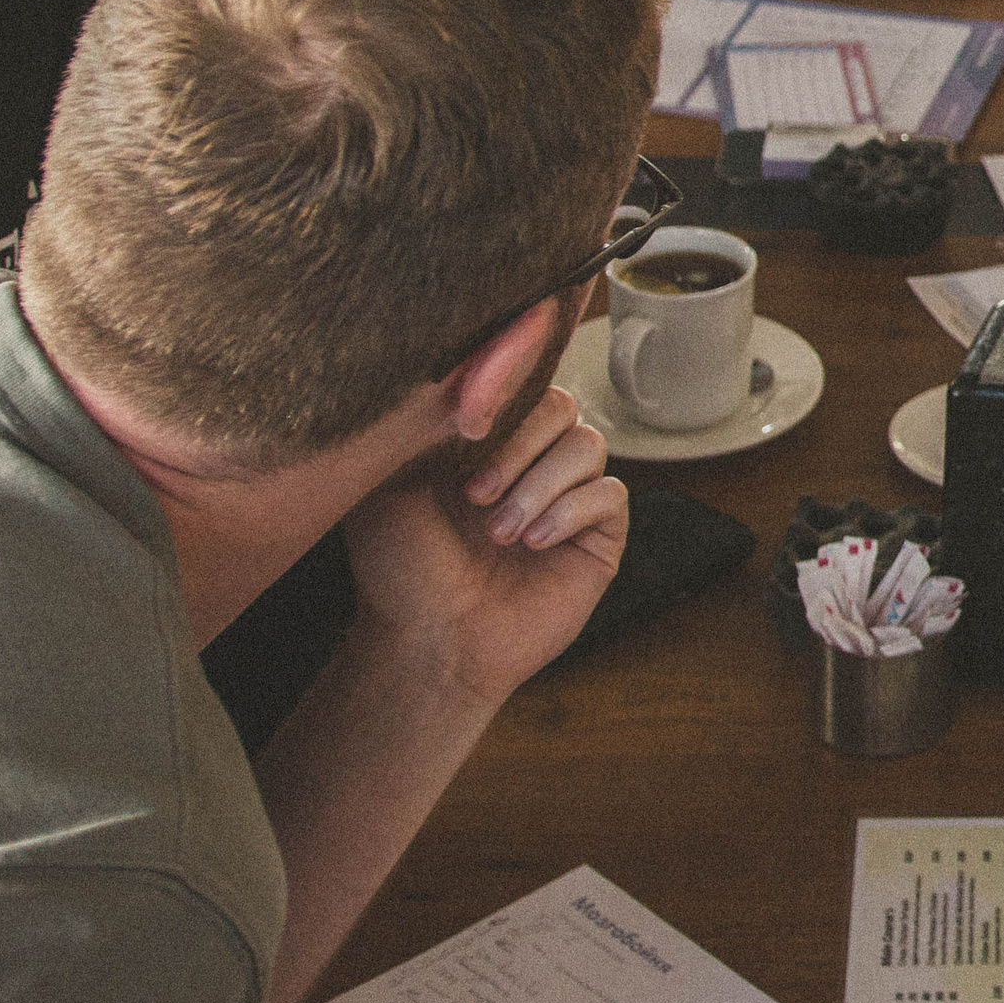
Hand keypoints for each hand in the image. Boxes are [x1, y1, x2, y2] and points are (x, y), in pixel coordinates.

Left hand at [341, 381, 627, 705]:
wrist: (427, 641)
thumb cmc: (400, 567)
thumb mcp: (393, 480)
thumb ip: (426, 419)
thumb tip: (464, 361)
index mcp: (487, 439)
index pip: (520, 382)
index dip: (505, 390)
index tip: (467, 427)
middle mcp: (532, 460)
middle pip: (562, 405)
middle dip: (521, 443)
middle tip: (475, 493)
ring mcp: (568, 496)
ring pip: (588, 446)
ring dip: (539, 486)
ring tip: (499, 532)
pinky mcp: (597, 536)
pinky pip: (609, 495)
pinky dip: (570, 511)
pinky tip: (533, 542)